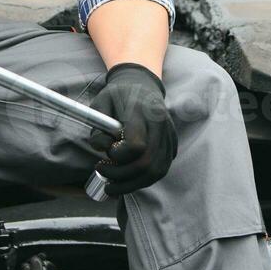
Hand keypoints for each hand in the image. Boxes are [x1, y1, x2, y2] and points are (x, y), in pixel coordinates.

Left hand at [86, 63, 176, 195]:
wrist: (142, 85)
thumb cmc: (118, 95)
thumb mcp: (100, 104)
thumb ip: (98, 128)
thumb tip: (102, 149)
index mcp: (142, 111)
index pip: (136, 145)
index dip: (119, 156)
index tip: (107, 154)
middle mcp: (160, 124)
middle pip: (147, 164)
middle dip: (122, 177)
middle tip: (104, 176)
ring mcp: (169, 135)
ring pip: (156, 171)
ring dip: (133, 184)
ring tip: (114, 185)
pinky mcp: (172, 143)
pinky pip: (162, 169)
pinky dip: (144, 179)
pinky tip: (128, 179)